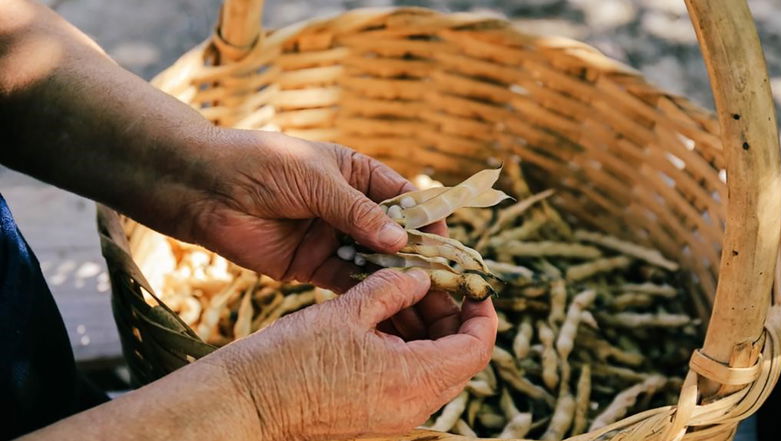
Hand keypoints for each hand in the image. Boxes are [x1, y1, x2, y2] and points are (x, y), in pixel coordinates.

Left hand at [179, 128, 445, 291]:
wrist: (203, 188)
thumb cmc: (261, 165)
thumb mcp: (316, 180)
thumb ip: (357, 212)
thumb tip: (400, 242)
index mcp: (358, 176)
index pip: (405, 200)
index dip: (427, 221)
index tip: (446, 246)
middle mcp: (351, 209)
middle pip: (395, 237)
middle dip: (418, 259)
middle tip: (443, 285)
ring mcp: (333, 238)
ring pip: (375, 264)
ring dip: (398, 282)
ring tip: (424, 303)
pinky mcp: (312, 266)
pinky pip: (347, 282)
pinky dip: (367, 294)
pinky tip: (388, 307)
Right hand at [217, 269, 496, 440]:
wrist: (246, 403)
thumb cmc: (291, 358)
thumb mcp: (347, 311)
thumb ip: (392, 288)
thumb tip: (421, 277)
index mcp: (413, 380)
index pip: (475, 348)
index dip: (483, 314)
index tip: (474, 286)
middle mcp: (412, 406)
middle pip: (457, 358)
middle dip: (450, 316)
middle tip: (430, 280)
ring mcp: (394, 415)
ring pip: (433, 368)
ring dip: (426, 329)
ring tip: (403, 291)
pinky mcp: (375, 414)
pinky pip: (408, 379)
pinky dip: (406, 346)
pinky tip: (384, 315)